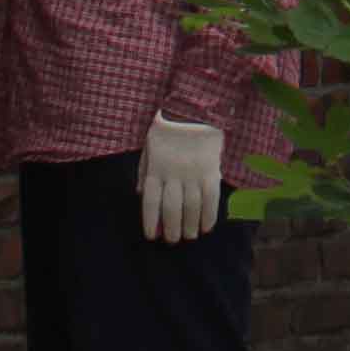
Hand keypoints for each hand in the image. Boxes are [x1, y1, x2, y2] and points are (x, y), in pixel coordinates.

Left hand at [138, 115, 225, 242]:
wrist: (193, 110)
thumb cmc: (167, 129)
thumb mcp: (148, 147)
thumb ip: (144, 171)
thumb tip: (138, 193)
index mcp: (156, 169)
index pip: (151, 202)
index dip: (151, 222)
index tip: (152, 236)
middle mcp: (173, 174)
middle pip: (172, 208)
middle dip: (172, 228)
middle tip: (173, 240)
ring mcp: (193, 173)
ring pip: (191, 206)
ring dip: (190, 225)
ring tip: (189, 236)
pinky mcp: (211, 170)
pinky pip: (211, 197)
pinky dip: (209, 214)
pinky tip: (207, 226)